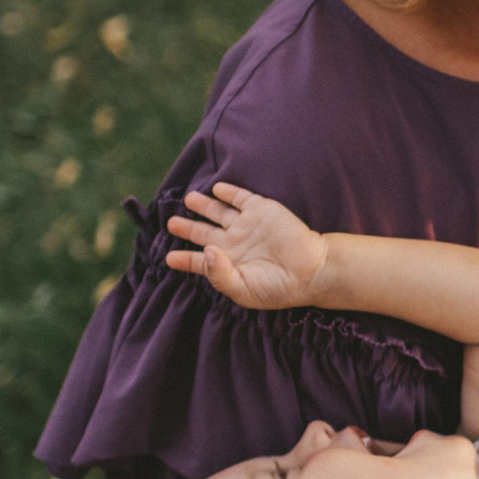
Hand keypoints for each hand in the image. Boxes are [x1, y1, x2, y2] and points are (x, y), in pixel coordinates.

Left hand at [163, 182, 330, 309]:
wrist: (310, 270)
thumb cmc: (277, 287)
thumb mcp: (242, 290)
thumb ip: (218, 274)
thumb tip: (205, 250)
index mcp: (227, 265)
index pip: (199, 261)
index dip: (183, 259)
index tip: (168, 259)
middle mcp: (233, 244)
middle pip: (203, 232)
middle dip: (186, 227)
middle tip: (171, 222)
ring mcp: (246, 225)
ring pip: (217, 212)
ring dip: (202, 205)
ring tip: (189, 199)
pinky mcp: (260, 210)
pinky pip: (240, 198)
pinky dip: (227, 192)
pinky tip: (216, 188)